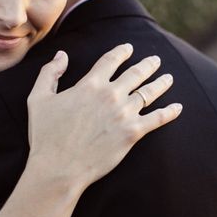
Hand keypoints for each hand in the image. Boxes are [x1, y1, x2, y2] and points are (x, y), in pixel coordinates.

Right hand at [27, 43, 181, 189]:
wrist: (59, 168)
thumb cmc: (45, 136)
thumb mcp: (38, 99)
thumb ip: (49, 73)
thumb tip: (61, 55)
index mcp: (90, 84)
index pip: (111, 60)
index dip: (121, 52)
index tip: (128, 48)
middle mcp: (110, 95)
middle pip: (136, 73)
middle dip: (148, 64)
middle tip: (156, 60)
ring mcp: (124, 113)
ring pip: (149, 93)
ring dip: (161, 83)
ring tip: (169, 77)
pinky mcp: (133, 133)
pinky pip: (157, 119)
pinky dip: (170, 112)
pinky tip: (178, 107)